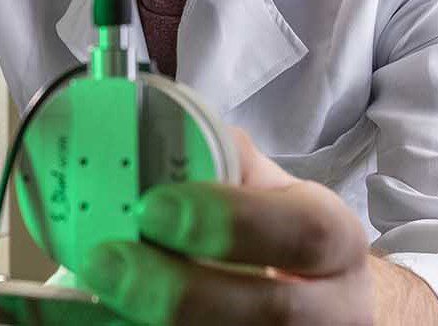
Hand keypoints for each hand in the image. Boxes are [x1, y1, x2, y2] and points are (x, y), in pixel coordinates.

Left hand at [77, 129, 437, 324]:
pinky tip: (111, 320)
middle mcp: (334, 306)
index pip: (301, 231)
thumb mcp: (268, 191)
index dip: (228, 221)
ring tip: (102, 297)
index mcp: (335, 239)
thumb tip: (148, 130)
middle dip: (177, 291)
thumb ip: (222, 161)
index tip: (152, 209)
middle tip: (106, 262)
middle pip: (267, 312)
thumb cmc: (278, 235)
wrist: (323, 304)